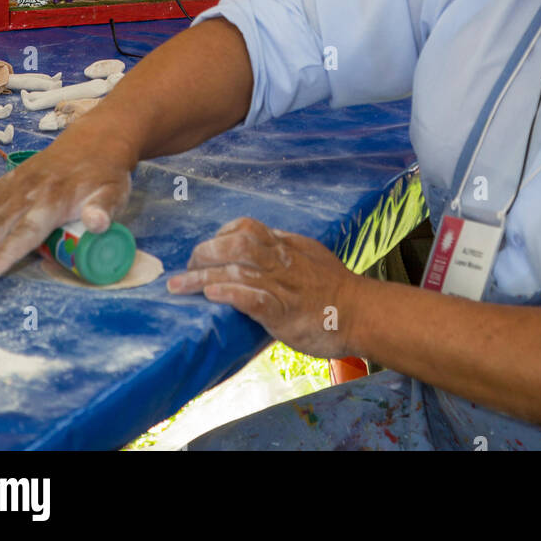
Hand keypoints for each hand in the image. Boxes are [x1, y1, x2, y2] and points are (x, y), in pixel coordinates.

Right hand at [0, 134, 132, 280]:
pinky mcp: (6, 181)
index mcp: (55, 201)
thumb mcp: (116, 191)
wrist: (96, 138)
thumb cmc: (105, 174)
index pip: (28, 231)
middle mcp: (30, 194)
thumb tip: (98, 224)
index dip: (7, 253)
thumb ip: (106, 209)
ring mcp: (15, 186)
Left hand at [167, 216, 359, 356]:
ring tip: (179, 285)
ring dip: (203, 277)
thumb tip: (260, 240)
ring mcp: (282, 286)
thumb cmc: (336, 288)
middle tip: (186, 267)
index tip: (209, 247)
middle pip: (236, 244)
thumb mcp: (310, 255)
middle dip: (205, 253)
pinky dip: (229, 293)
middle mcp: (281, 261)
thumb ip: (284, 247)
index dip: (222, 234)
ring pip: (237, 270)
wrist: (361, 313)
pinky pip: (253, 298)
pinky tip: (211, 295)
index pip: (247, 228)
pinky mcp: (283, 313)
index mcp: (286, 246)